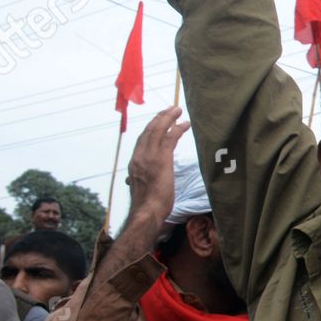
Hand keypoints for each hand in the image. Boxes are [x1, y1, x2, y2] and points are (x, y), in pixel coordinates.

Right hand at [125, 106, 190, 225]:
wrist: (147, 211)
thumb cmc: (148, 204)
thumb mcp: (142, 187)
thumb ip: (140, 179)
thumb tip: (135, 179)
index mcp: (134, 163)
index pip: (142, 140)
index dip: (151, 127)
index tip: (159, 119)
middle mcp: (139, 157)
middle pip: (149, 131)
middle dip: (160, 118)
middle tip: (170, 109)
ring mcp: (149, 157)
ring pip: (158, 130)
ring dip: (169, 118)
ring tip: (178, 110)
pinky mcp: (161, 159)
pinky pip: (169, 138)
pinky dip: (177, 128)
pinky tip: (185, 124)